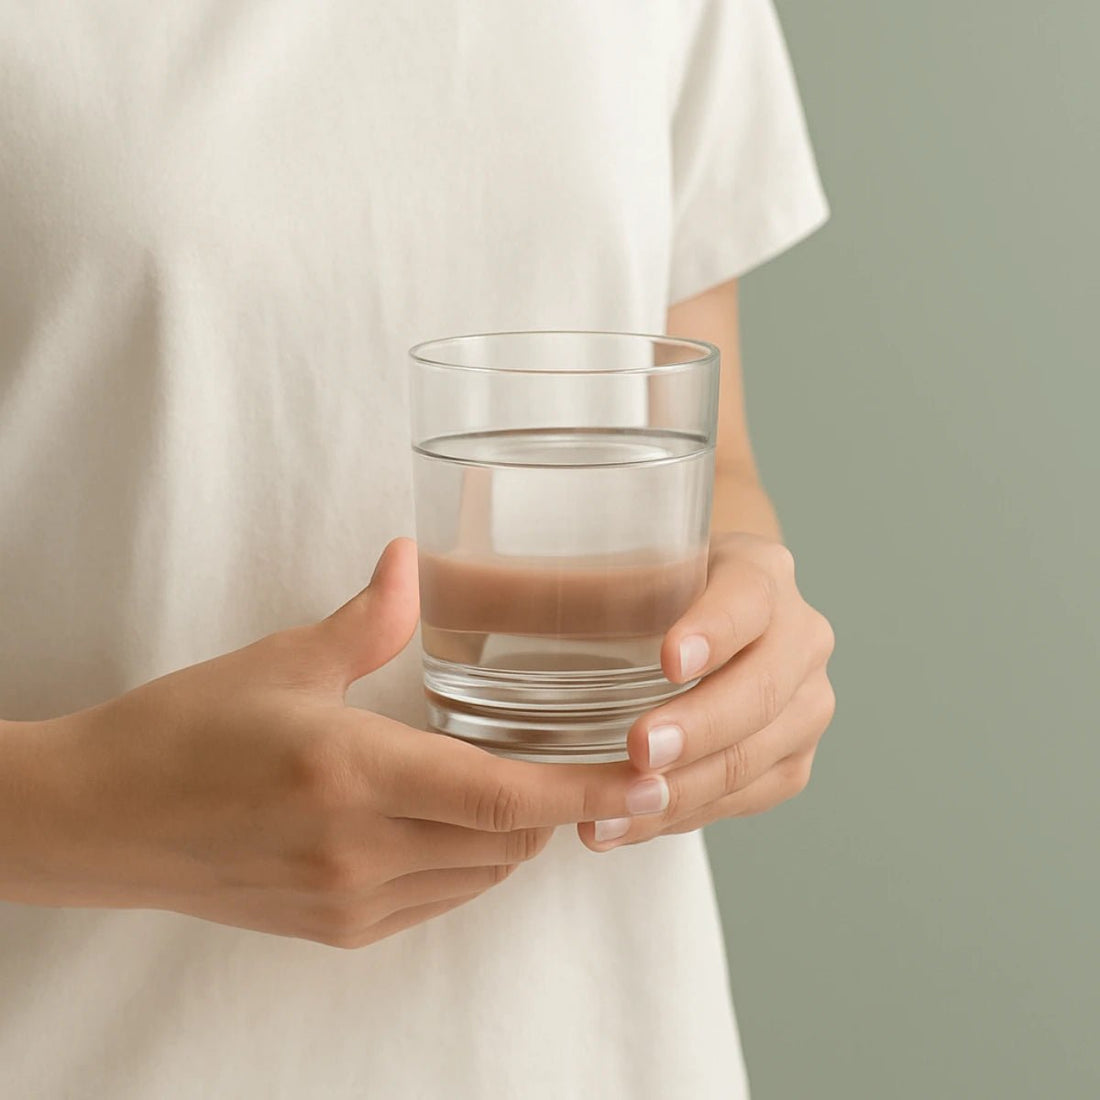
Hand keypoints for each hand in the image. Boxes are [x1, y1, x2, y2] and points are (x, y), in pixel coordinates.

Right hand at [6, 540, 649, 946]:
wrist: (100, 821)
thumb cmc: (182, 731)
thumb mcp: (280, 661)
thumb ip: (369, 618)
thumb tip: (412, 558)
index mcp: (351, 772)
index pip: (504, 797)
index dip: (588, 790)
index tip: (647, 779)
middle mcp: (359, 850)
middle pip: (509, 840)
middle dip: (559, 804)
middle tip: (583, 754)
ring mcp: (348, 900)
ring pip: (481, 875)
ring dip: (514, 832)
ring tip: (519, 780)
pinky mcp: (336, 929)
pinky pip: (439, 899)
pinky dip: (469, 861)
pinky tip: (456, 818)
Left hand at [579, 532, 835, 848]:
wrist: (706, 623)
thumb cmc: (655, 592)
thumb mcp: (632, 566)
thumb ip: (589, 583)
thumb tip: (490, 593)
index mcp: (761, 573)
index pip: (747, 601)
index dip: (713, 632)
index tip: (669, 660)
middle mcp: (800, 636)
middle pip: (761, 691)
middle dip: (697, 728)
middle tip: (638, 751)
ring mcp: (805, 704)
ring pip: (754, 758)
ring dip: (681, 792)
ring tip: (612, 812)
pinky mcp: (792, 760)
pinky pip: (742, 800)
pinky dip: (681, 817)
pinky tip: (625, 824)